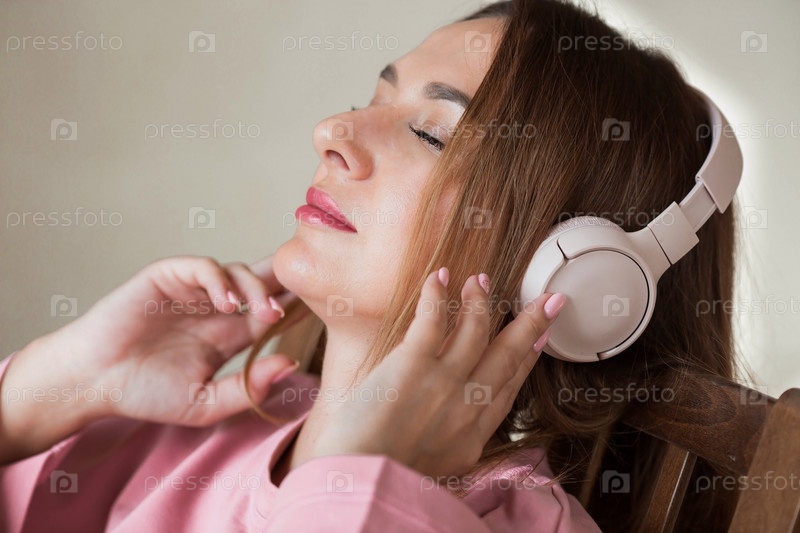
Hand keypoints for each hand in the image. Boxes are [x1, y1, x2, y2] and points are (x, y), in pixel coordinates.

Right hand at [1, 255, 301, 462]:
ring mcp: (193, 290)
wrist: (94, 383)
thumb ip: (246, 388)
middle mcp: (215, 307)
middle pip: (261, 284)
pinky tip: (226, 305)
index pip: (270, 314)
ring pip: (239, 271)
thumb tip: (290, 364)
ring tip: (264, 315)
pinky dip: (219, 280)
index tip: (321, 311)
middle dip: (285, 286)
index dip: (294, 310)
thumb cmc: (144, 393)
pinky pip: (204, 266)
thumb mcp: (205, 403)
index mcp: (228, 335)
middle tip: (305, 299)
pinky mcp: (168, 276)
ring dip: (257, 289)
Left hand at [307, 267, 564, 478]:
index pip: (508, 387)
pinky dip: (439, 294)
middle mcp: (468, 406)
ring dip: (481, 300)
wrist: (360, 482)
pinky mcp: (413, 365)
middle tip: (549, 300)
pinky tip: (441, 276)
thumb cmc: (385, 476)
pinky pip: (433, 319)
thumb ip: (454, 439)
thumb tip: (456, 423)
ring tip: (480, 280)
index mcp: (474, 434)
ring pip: (475, 330)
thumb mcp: (438, 465)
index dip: (528, 358)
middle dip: (531, 324)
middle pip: (507, 354)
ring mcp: (444, 383)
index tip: (539, 339)